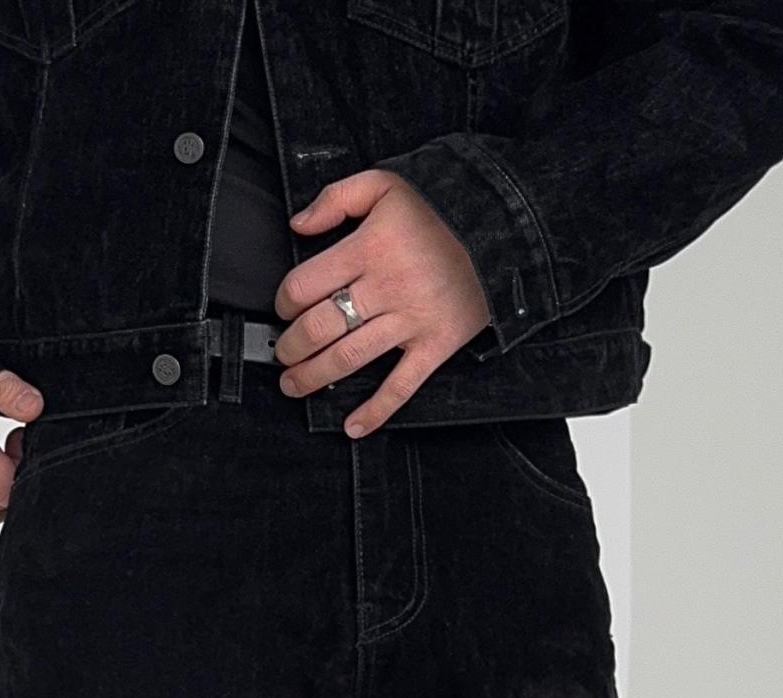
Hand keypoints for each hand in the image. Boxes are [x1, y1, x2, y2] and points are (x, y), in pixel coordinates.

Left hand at [273, 169, 491, 436]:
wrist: (500, 229)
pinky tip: (352, 427)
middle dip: (291, 346)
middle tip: (282, 352)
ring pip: (348, 358)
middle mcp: (386, 288)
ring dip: (313, 377)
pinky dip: (376, 411)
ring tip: (293, 384)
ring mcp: (411, 321)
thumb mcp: (385, 185)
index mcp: (369, 248)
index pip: (306, 284)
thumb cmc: (439, 210)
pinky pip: (401, 386)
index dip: (284, 300)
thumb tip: (298, 224)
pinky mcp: (435, 345)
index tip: (283, 307)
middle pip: (320, 327)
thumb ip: (337, 198)